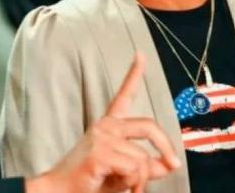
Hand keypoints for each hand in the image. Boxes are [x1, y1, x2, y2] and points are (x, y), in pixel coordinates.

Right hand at [26, 52, 180, 192]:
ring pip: (143, 158)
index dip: (133, 75)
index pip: (123, 96)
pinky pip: (134, 169)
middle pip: (149, 126)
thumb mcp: (124, 172)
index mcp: (108, 126)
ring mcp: (102, 138)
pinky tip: (117, 186)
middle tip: (174, 165)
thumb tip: (170, 164)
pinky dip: (133, 184)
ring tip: (123, 186)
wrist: (61, 190)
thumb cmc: (90, 182)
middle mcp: (105, 126)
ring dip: (141, 180)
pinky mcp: (100, 153)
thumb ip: (146, 166)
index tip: (140, 55)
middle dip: (166, 147)